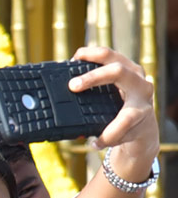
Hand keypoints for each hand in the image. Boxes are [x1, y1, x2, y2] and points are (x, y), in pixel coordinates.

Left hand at [71, 46, 158, 178]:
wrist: (141, 126)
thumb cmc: (118, 104)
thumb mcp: (108, 89)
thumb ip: (91, 86)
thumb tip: (54, 89)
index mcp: (125, 68)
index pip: (108, 54)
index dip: (90, 54)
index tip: (73, 59)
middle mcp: (138, 81)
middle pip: (117, 71)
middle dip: (94, 77)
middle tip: (72, 85)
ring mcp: (143, 100)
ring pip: (128, 112)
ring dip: (110, 127)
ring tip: (91, 137)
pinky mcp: (143, 118)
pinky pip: (124, 129)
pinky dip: (109, 137)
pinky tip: (95, 143)